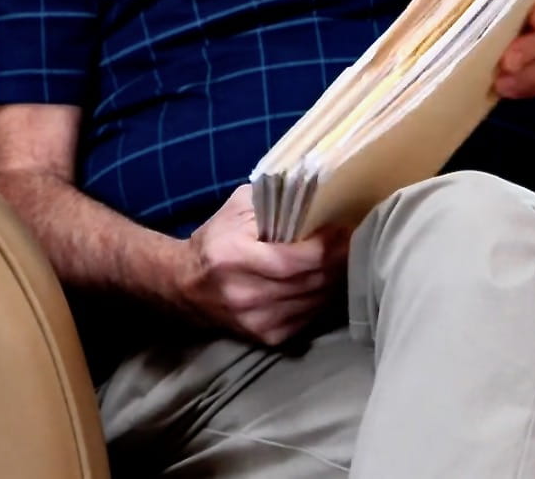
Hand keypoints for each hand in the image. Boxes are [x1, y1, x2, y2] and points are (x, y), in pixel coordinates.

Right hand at [175, 185, 342, 345]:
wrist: (184, 285)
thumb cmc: (215, 240)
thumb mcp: (236, 209)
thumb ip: (272, 200)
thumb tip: (315, 197)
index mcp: (235, 258)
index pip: (296, 261)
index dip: (327, 248)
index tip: (343, 230)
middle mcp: (245, 294)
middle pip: (311, 282)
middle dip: (337, 262)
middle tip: (350, 245)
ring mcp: (257, 320)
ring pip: (315, 302)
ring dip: (333, 281)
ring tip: (339, 262)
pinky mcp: (266, 337)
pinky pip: (309, 319)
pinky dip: (320, 300)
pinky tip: (320, 284)